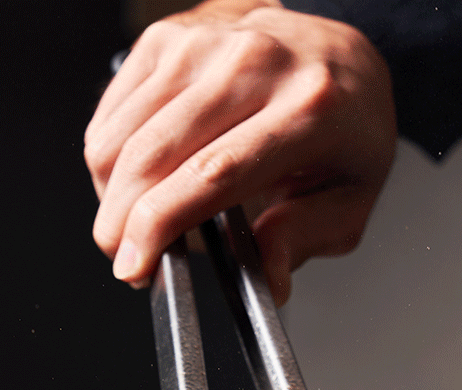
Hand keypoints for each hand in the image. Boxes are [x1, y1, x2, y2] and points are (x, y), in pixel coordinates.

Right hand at [84, 0, 395, 304]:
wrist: (338, 50)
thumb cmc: (344, 128)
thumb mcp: (351, 198)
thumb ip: (305, 238)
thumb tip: (268, 279)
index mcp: (307, 110)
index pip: (212, 171)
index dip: (160, 224)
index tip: (135, 265)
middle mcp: (252, 63)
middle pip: (152, 155)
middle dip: (121, 223)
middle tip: (129, 260)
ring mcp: (204, 43)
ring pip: (118, 137)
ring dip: (111, 197)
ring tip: (137, 223)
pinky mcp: (168, 37)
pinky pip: (110, 116)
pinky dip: (109, 163)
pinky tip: (137, 182)